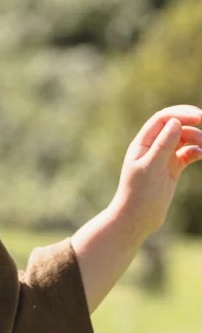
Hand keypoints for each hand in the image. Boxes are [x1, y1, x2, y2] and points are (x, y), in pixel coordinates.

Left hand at [115, 105, 201, 237]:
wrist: (137, 219)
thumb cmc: (139, 194)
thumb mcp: (152, 167)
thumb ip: (163, 144)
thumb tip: (176, 122)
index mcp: (142, 143)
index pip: (163, 119)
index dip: (181, 113)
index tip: (199, 117)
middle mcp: (152, 148)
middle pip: (175, 126)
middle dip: (192, 123)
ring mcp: (163, 158)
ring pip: (183, 140)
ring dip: (196, 138)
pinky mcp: (171, 169)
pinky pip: (187, 154)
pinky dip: (196, 151)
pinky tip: (201, 155)